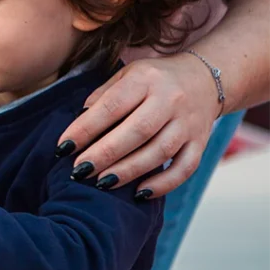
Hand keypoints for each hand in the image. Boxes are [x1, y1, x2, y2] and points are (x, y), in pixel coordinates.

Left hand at [57, 54, 220, 196]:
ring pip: (160, 152)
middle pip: (138, 131)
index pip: (111, 106)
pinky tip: (139, 193)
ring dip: (129, 171)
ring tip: (101, 184)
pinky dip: (163, 184)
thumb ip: (102, 97)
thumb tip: (78, 123)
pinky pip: (185, 167)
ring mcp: (188, 122)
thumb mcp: (126, 76)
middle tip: (79, 171)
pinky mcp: (201, 142)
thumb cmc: (153, 80)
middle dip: (105, 154)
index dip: (85, 129)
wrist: (206, 77)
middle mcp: (170, 99)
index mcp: (145, 79)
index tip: (63, 148)